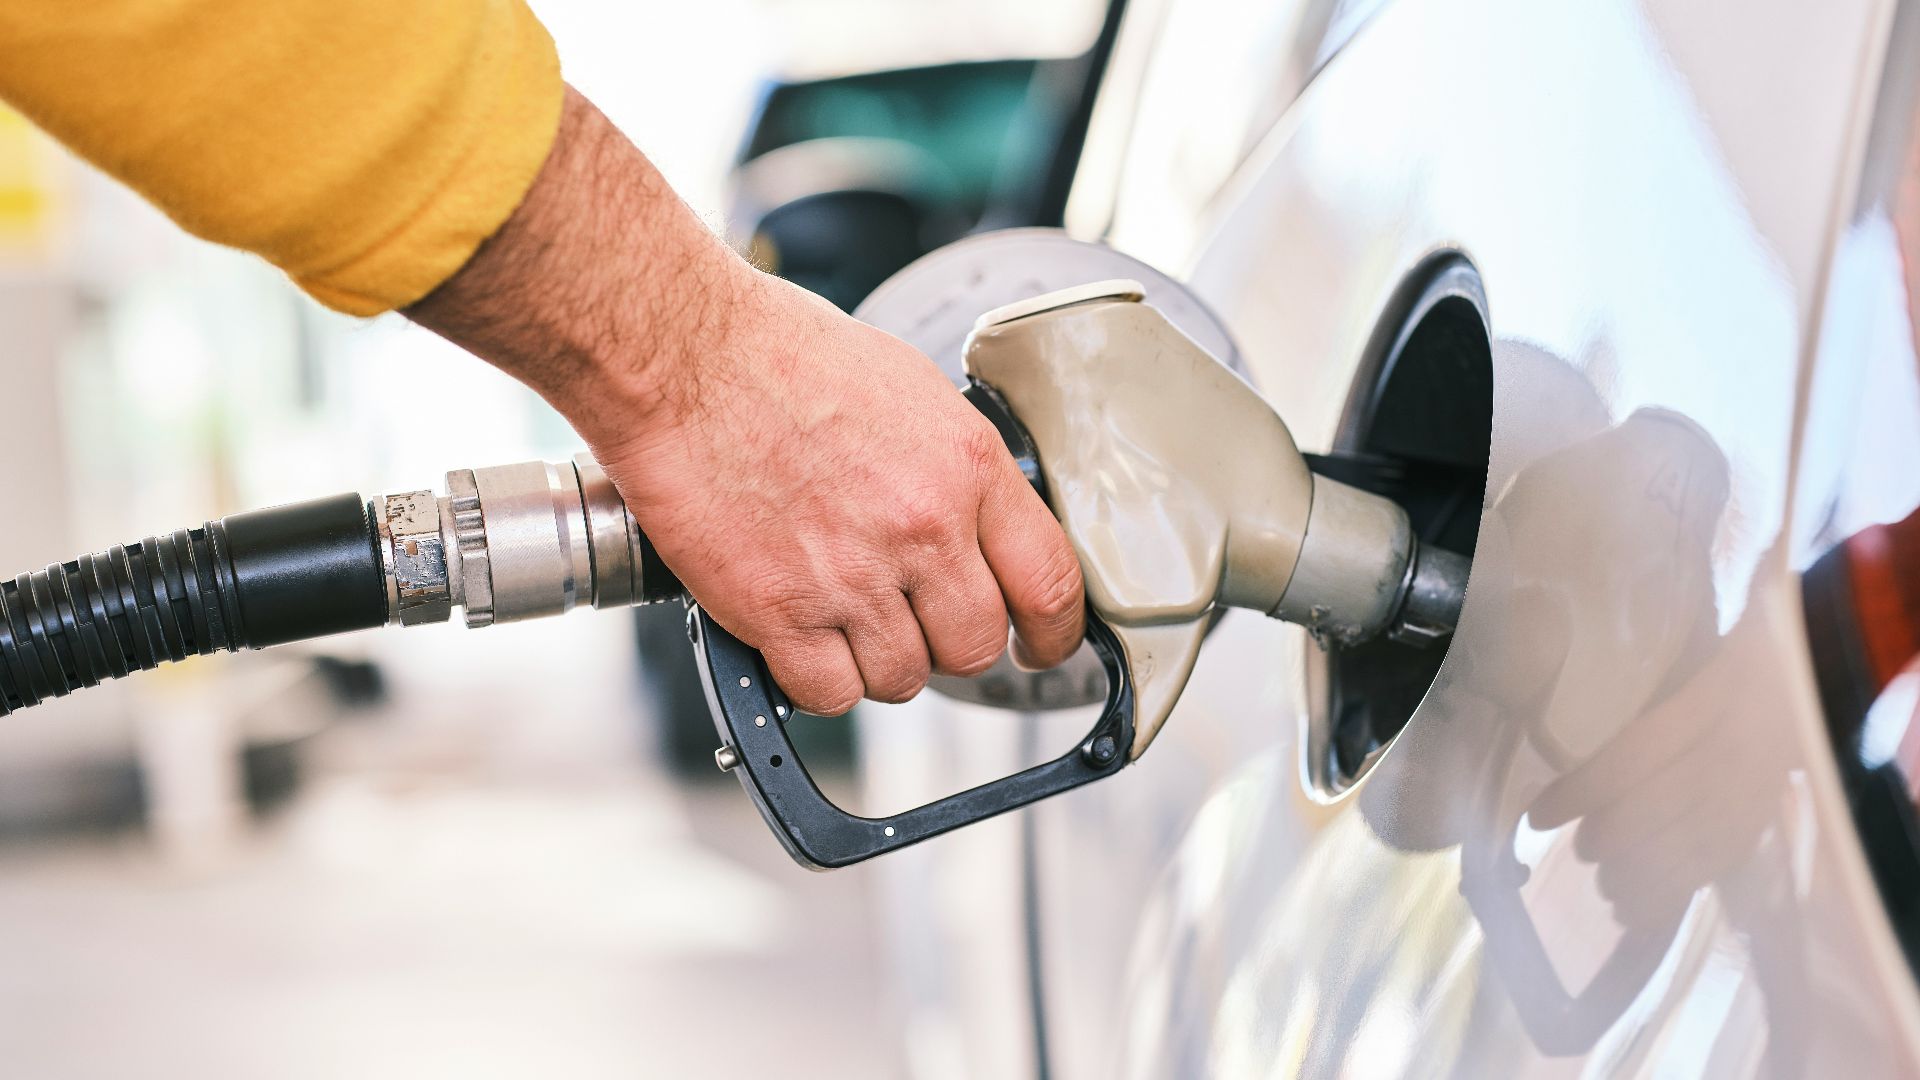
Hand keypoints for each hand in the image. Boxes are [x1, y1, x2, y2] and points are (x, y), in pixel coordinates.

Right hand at [406, 86, 1083, 712]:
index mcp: (968, 467)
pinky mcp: (780, 611)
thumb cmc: (778, 354)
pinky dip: (813, 680)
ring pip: (902, 679)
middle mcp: (924, 528)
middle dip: (946, 644)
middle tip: (912, 622)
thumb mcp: (908, 390)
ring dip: (875, 661)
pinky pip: (828, 694)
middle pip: (975, 648)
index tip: (1039, 648)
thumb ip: (953, 468)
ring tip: (839, 615)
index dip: (1053, 635)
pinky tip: (796, 636)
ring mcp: (853, 576)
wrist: (682, 356)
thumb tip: (974, 524)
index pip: (1051, 584)